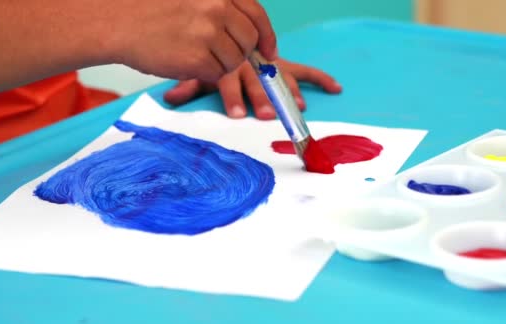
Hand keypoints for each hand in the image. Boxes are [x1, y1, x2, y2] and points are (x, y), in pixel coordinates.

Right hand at [111, 0, 275, 82]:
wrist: (115, 20)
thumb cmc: (150, 9)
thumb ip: (221, 7)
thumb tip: (251, 34)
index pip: (256, 15)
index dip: (266, 36)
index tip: (268, 51)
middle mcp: (217, 7)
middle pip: (248, 41)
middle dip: (239, 52)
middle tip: (218, 54)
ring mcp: (209, 32)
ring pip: (234, 61)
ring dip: (218, 63)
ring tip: (191, 52)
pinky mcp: (198, 58)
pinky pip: (216, 74)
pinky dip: (204, 73)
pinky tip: (183, 60)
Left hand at [163, 59, 341, 118]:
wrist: (225, 26)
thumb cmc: (211, 54)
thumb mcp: (197, 68)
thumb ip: (187, 84)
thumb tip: (169, 99)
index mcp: (229, 64)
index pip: (229, 80)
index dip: (232, 97)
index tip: (235, 115)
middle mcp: (251, 62)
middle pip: (257, 80)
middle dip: (263, 98)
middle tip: (267, 115)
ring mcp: (269, 62)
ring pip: (281, 77)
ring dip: (290, 92)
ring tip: (299, 107)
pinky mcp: (284, 63)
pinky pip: (304, 70)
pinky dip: (320, 79)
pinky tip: (335, 88)